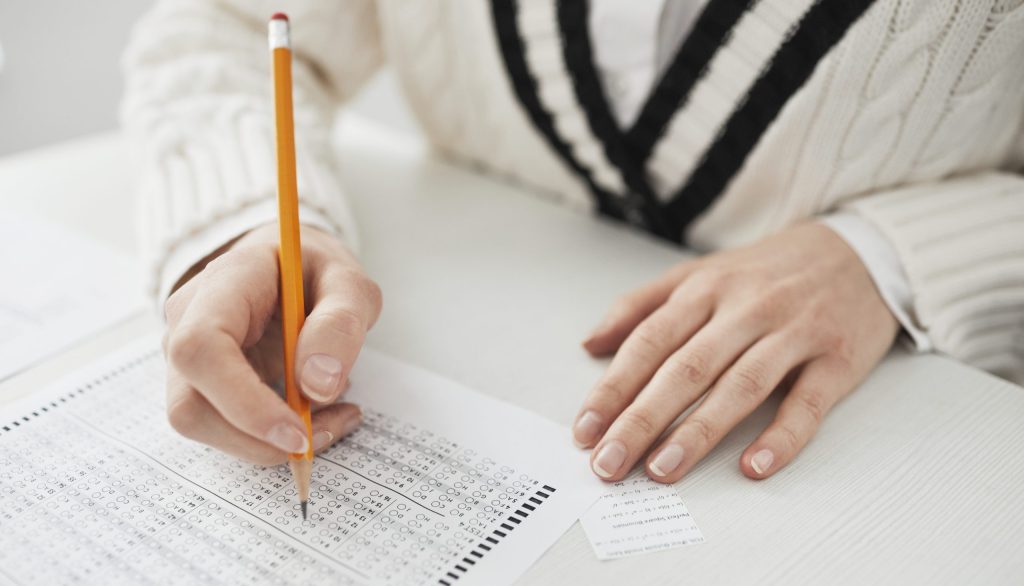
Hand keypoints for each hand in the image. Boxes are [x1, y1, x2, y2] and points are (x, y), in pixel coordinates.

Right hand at [163, 224, 381, 464]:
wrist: (293, 268)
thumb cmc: (317, 272)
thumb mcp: (350, 283)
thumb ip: (341, 323)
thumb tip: (318, 385)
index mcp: (223, 283)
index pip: (202, 348)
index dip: (243, 403)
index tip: (298, 432)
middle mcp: (187, 322)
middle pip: (191, 405)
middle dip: (260, 438)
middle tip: (331, 428)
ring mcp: (187, 359)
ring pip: (204, 426)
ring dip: (270, 444)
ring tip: (334, 418)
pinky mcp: (202, 386)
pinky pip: (224, 429)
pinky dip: (273, 439)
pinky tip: (318, 417)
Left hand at [574, 222, 898, 482]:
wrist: (857, 251)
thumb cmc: (767, 273)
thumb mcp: (698, 273)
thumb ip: (640, 306)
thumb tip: (591, 345)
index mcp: (706, 289)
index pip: (649, 342)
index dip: (613, 388)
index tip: (586, 430)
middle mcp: (746, 309)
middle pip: (686, 369)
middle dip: (642, 420)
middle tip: (610, 462)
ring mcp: (793, 333)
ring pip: (739, 385)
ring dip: (698, 432)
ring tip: (662, 470)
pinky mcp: (837, 359)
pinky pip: (808, 403)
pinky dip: (782, 436)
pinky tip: (754, 466)